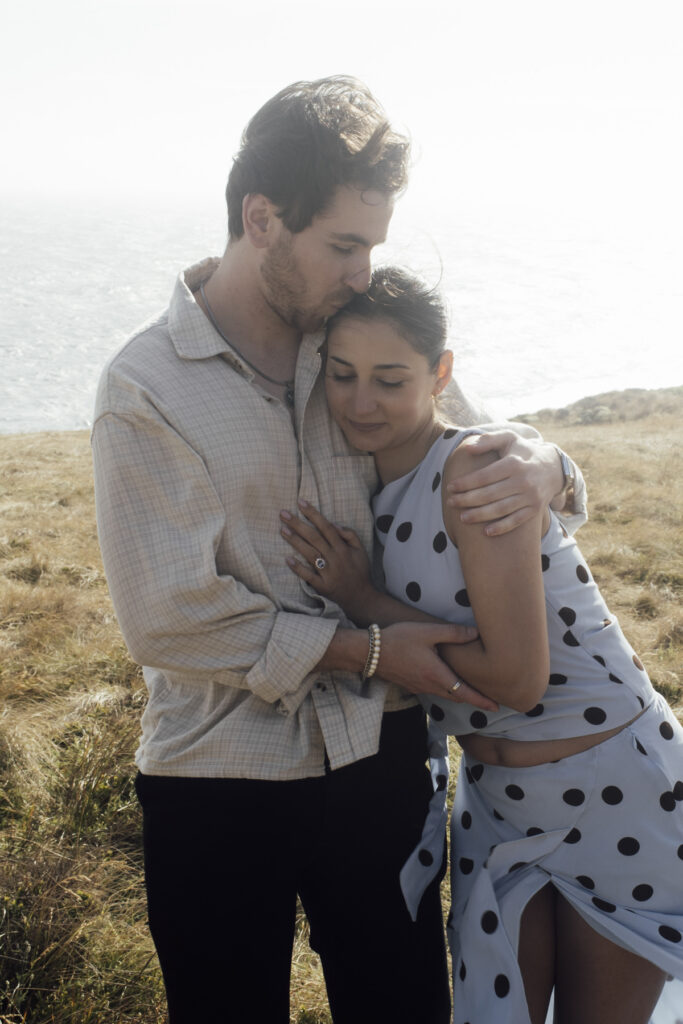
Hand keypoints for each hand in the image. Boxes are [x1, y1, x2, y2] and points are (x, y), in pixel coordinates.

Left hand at [280, 500, 374, 616]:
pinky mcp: (323, 586)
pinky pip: (309, 576)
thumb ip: (349, 535)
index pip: (326, 527)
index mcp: (343, 549)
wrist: (362, 597)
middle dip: (298, 524)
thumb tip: (333, 524)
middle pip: (314, 538)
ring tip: (282, 530)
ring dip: (295, 541)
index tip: (300, 503)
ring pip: (310, 554)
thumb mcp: (360, 550)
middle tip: (283, 513)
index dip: (313, 514)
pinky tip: (288, 559)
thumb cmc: (360, 571)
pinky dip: (299, 568)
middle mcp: (335, 558)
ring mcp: (328, 573)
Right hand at [378, 622, 497, 711]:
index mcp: (437, 675)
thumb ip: (453, 633)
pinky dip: (445, 690)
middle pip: (457, 697)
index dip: (482, 701)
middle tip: (489, 701)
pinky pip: (433, 691)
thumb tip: (476, 634)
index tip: (496, 707)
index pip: (465, 693)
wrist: (369, 652)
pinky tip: (445, 680)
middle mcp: (430, 685)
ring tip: (471, 690)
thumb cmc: (398, 639)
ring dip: (459, 695)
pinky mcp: (411, 685)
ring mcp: (419, 687)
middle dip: (474, 700)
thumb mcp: (427, 631)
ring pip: (445, 695)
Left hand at [445, 430, 562, 535]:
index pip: (485, 476)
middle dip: (467, 500)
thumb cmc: (523, 452)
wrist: (553, 467)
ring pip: (500, 509)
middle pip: (489, 494)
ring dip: (479, 515)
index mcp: (514, 463)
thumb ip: (488, 440)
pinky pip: (517, 521)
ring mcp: (530, 497)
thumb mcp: (508, 439)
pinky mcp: (535, 509)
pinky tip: (486, 532)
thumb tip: (467, 447)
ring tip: (462, 518)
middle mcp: (523, 481)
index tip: (450, 487)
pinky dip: (502, 527)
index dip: (466, 483)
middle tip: (451, 502)